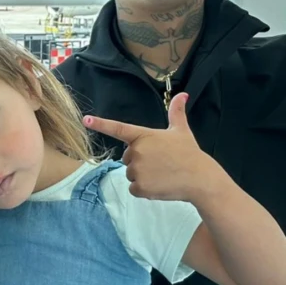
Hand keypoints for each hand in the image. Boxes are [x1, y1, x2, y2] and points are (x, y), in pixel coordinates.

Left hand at [83, 93, 221, 202]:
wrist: (200, 178)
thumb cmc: (190, 153)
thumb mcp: (182, 130)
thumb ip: (177, 112)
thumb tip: (183, 94)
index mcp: (143, 136)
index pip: (118, 128)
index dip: (100, 124)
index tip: (85, 120)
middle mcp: (136, 152)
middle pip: (127, 159)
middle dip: (140, 162)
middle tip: (160, 163)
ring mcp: (137, 170)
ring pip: (130, 175)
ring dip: (143, 176)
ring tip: (162, 174)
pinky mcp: (140, 187)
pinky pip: (134, 189)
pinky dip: (144, 190)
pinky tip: (159, 185)